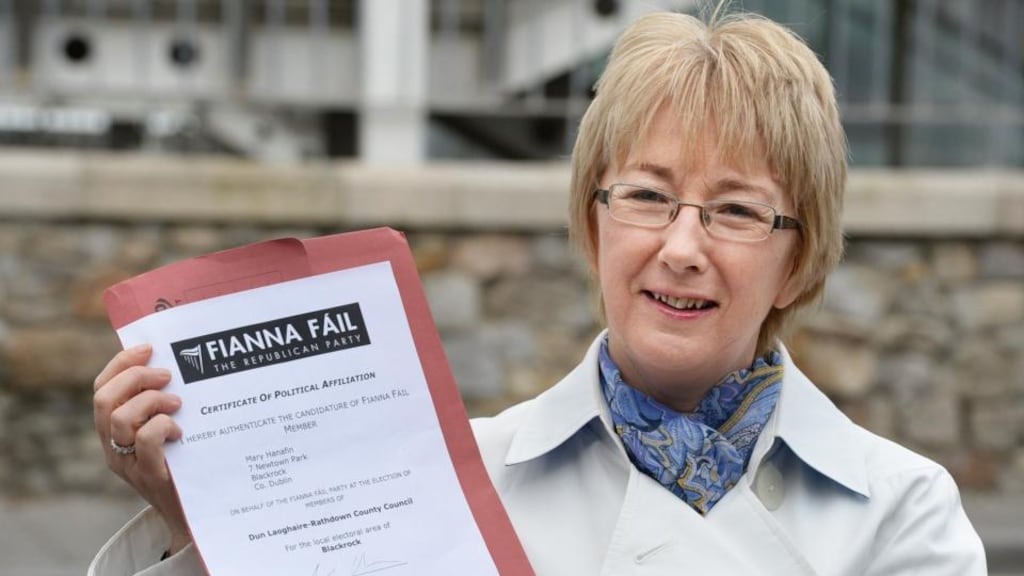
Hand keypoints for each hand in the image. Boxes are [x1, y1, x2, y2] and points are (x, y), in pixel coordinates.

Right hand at [93, 344, 190, 553]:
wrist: (194, 513)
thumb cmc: (185, 463)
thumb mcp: (167, 429)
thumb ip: (162, 403)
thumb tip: (174, 364)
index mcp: (113, 430)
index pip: (101, 388)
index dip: (121, 363)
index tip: (148, 349)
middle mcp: (113, 447)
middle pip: (103, 400)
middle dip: (135, 377)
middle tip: (167, 375)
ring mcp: (128, 463)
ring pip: (118, 419)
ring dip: (151, 401)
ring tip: (177, 404)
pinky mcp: (149, 476)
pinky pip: (144, 441)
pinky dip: (162, 426)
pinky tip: (180, 431)